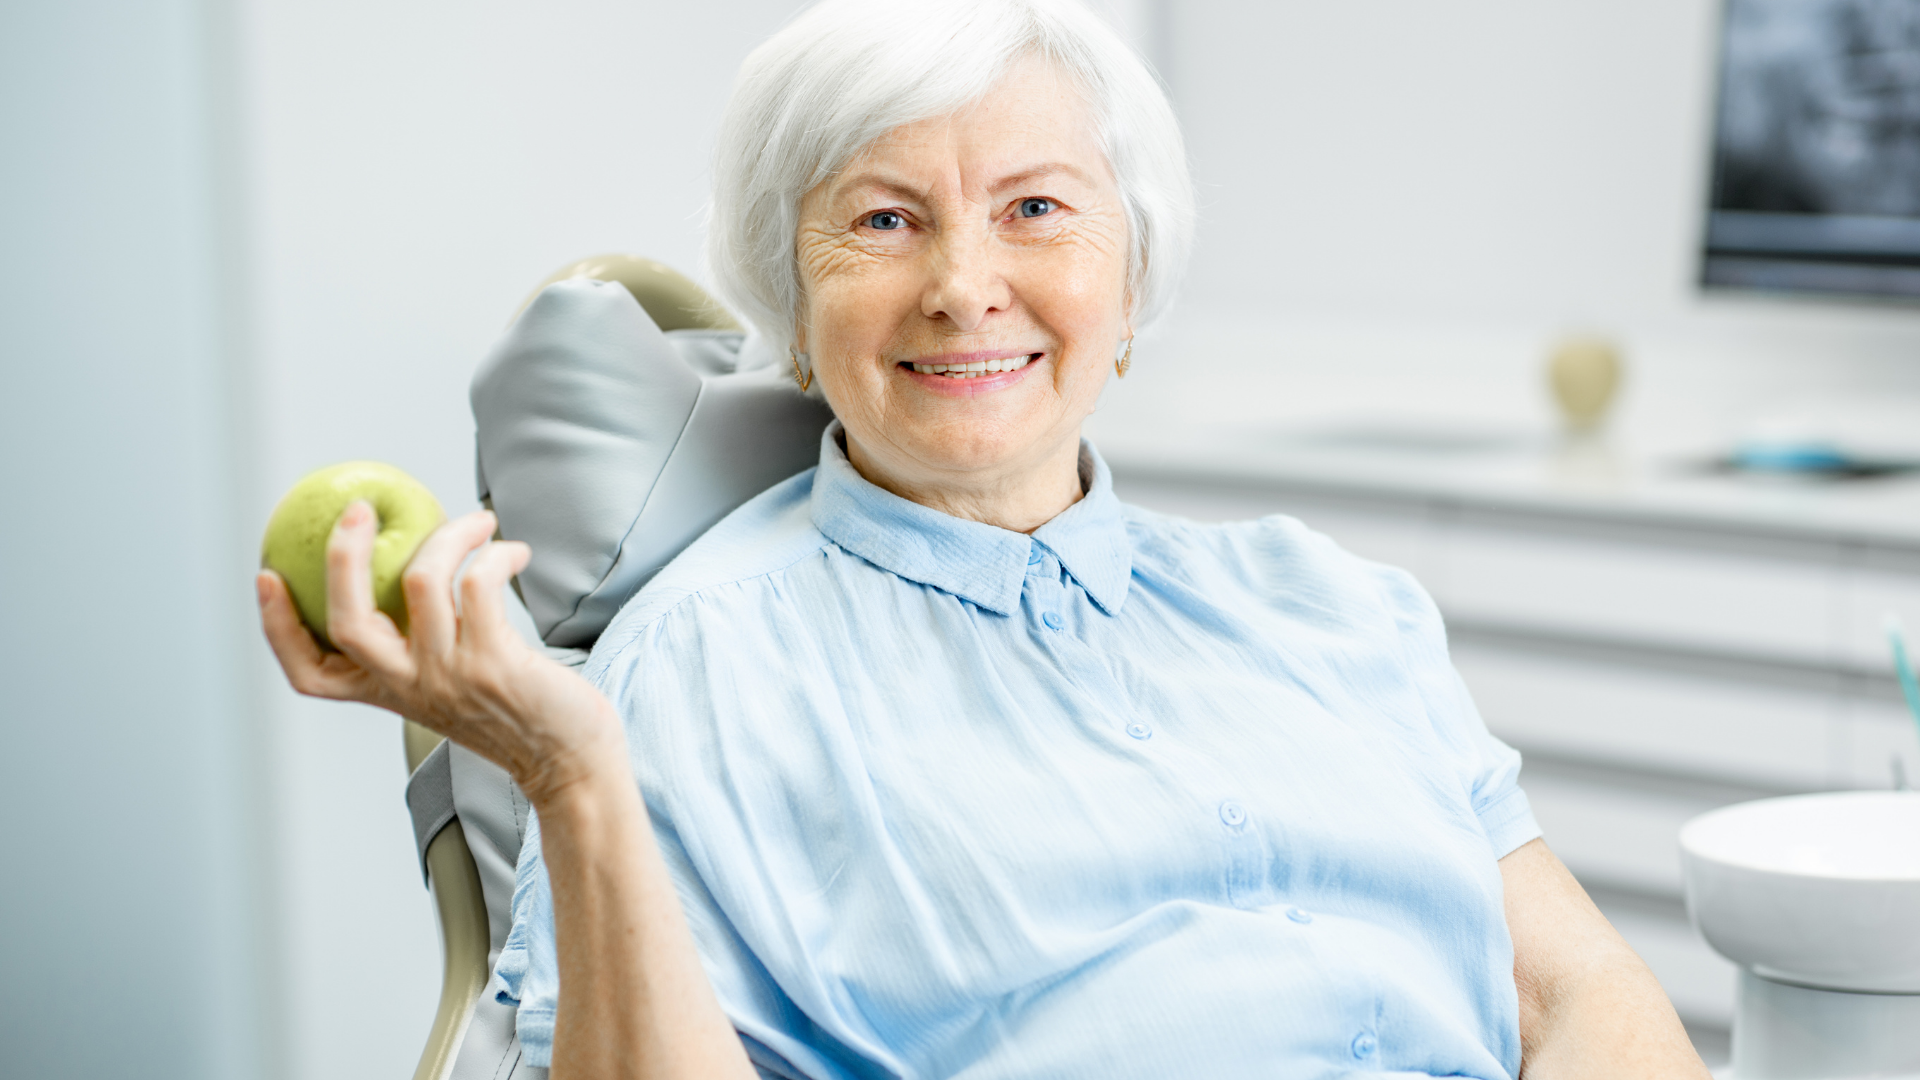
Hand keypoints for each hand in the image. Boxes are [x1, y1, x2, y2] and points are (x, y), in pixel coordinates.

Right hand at [257, 501, 624, 806]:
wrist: (567, 760)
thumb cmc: (514, 711)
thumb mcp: (450, 685)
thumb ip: (423, 646)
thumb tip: (412, 565)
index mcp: (387, 693)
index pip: (309, 673)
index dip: (276, 626)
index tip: (267, 575)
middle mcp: (408, 686)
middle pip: (347, 621)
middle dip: (342, 556)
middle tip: (359, 509)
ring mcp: (447, 675)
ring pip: (420, 581)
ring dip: (450, 534)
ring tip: (479, 521)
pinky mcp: (493, 662)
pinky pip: (478, 583)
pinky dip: (495, 554)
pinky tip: (514, 553)